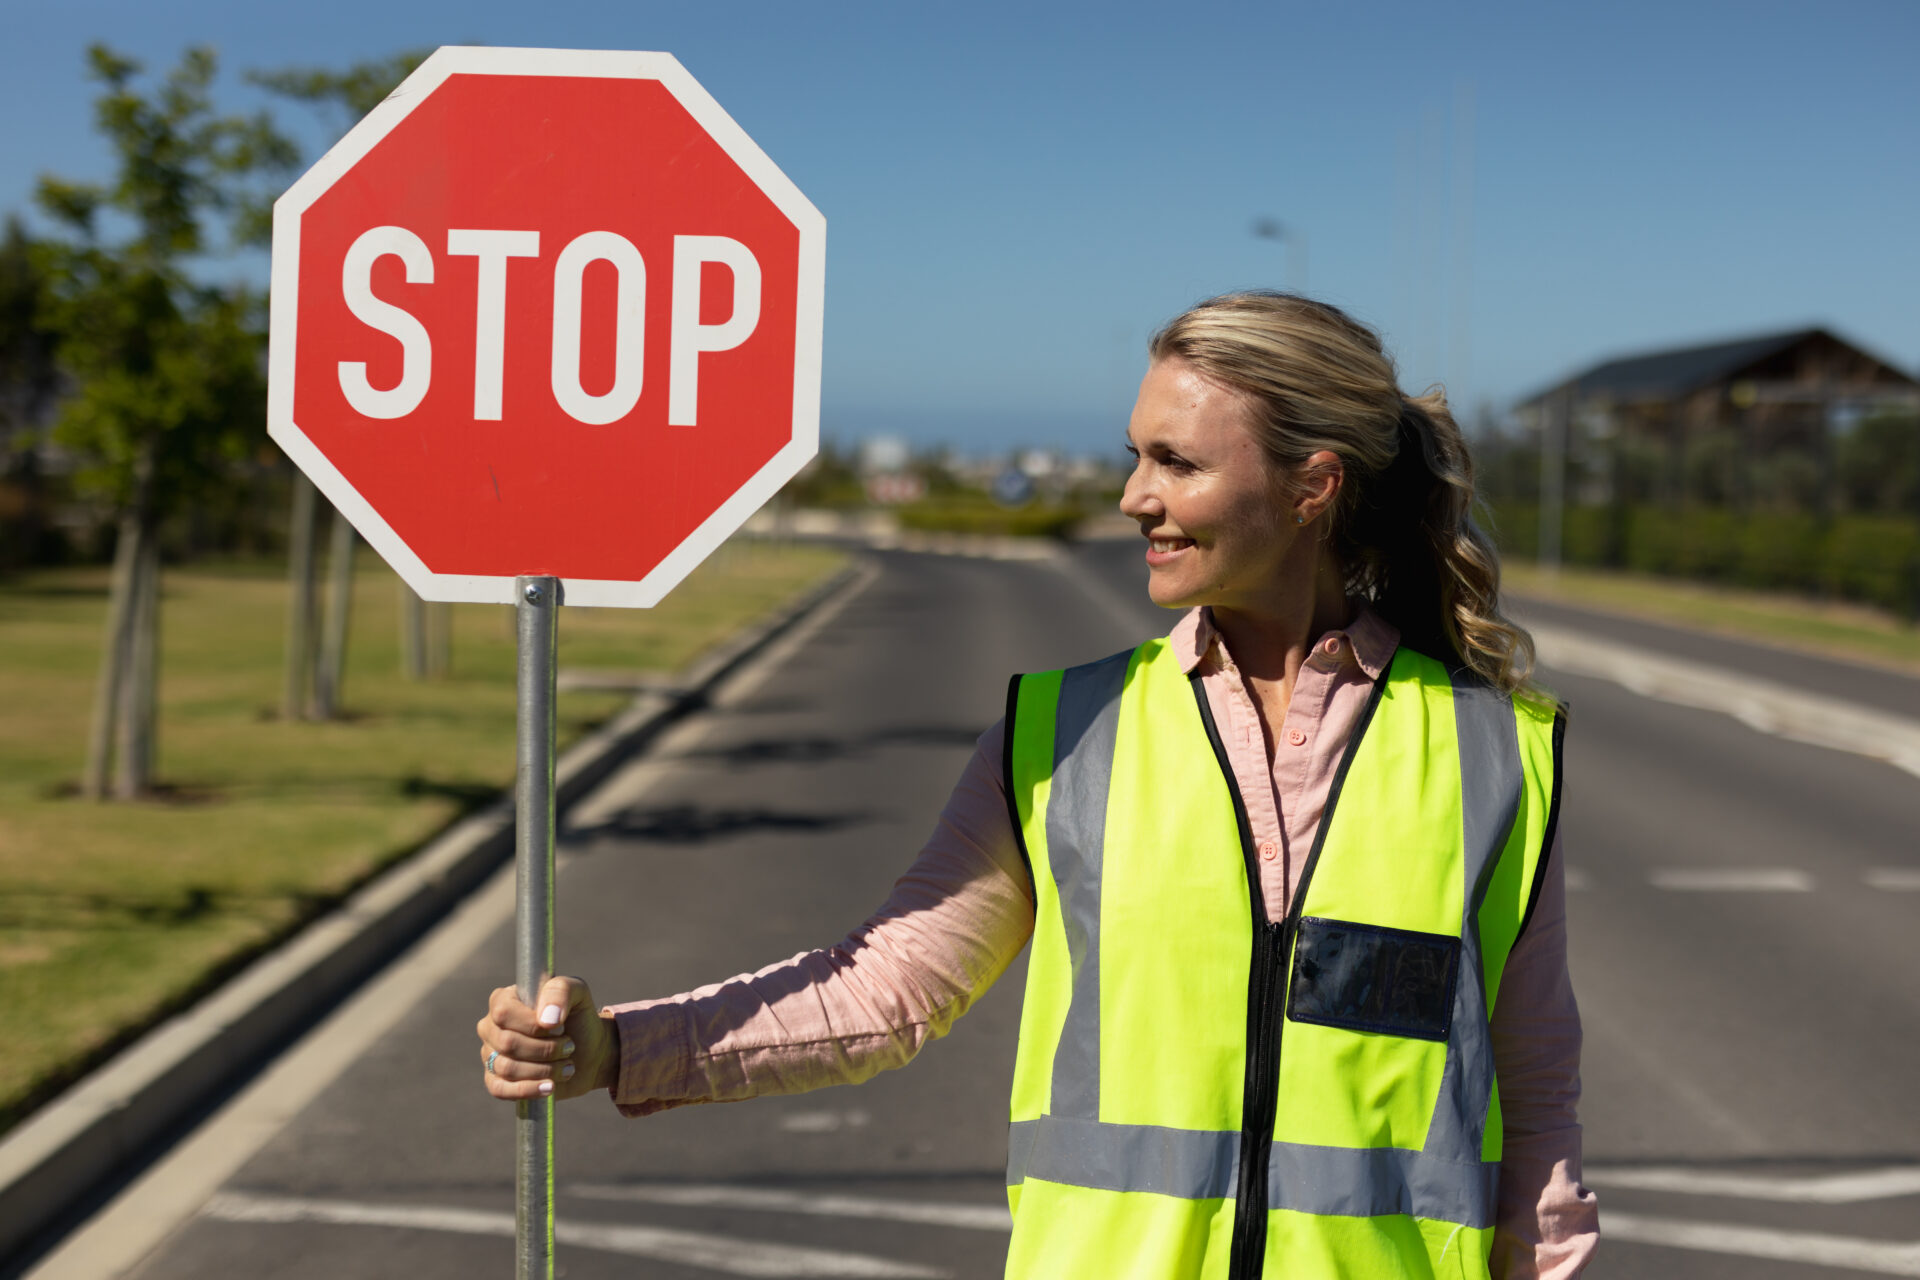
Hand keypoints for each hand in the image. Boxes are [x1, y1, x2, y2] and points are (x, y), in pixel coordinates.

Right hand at [477, 975, 617, 1101]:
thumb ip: (561, 991)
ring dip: (544, 1070)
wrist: (590, 1052)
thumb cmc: (578, 1018)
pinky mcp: (497, 1081)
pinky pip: (499, 1090)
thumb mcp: (579, 993)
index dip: (533, 1024)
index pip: (503, 1013)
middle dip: (546, 1049)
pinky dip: (528, 1090)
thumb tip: (546, 1020)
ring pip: (507, 1068)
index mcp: (504, 1000)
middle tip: (569, 1047)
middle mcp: (491, 1027)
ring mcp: (491, 1055)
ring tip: (567, 1065)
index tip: (560, 1027)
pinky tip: (550, 1087)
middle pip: (507, 1043)